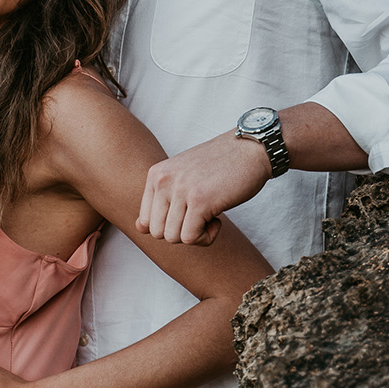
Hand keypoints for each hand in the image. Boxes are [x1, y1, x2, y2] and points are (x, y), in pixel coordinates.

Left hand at [137, 132, 268, 243]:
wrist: (250, 149)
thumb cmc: (220, 166)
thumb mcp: (182, 176)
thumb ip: (160, 199)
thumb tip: (138, 228)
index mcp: (156, 174)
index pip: (144, 222)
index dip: (168, 226)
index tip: (187, 214)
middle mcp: (163, 180)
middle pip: (157, 233)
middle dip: (180, 233)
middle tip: (200, 217)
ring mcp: (180, 189)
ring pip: (173, 237)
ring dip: (195, 235)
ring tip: (210, 216)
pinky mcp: (200, 200)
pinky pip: (190, 238)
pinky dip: (206, 238)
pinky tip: (218, 221)